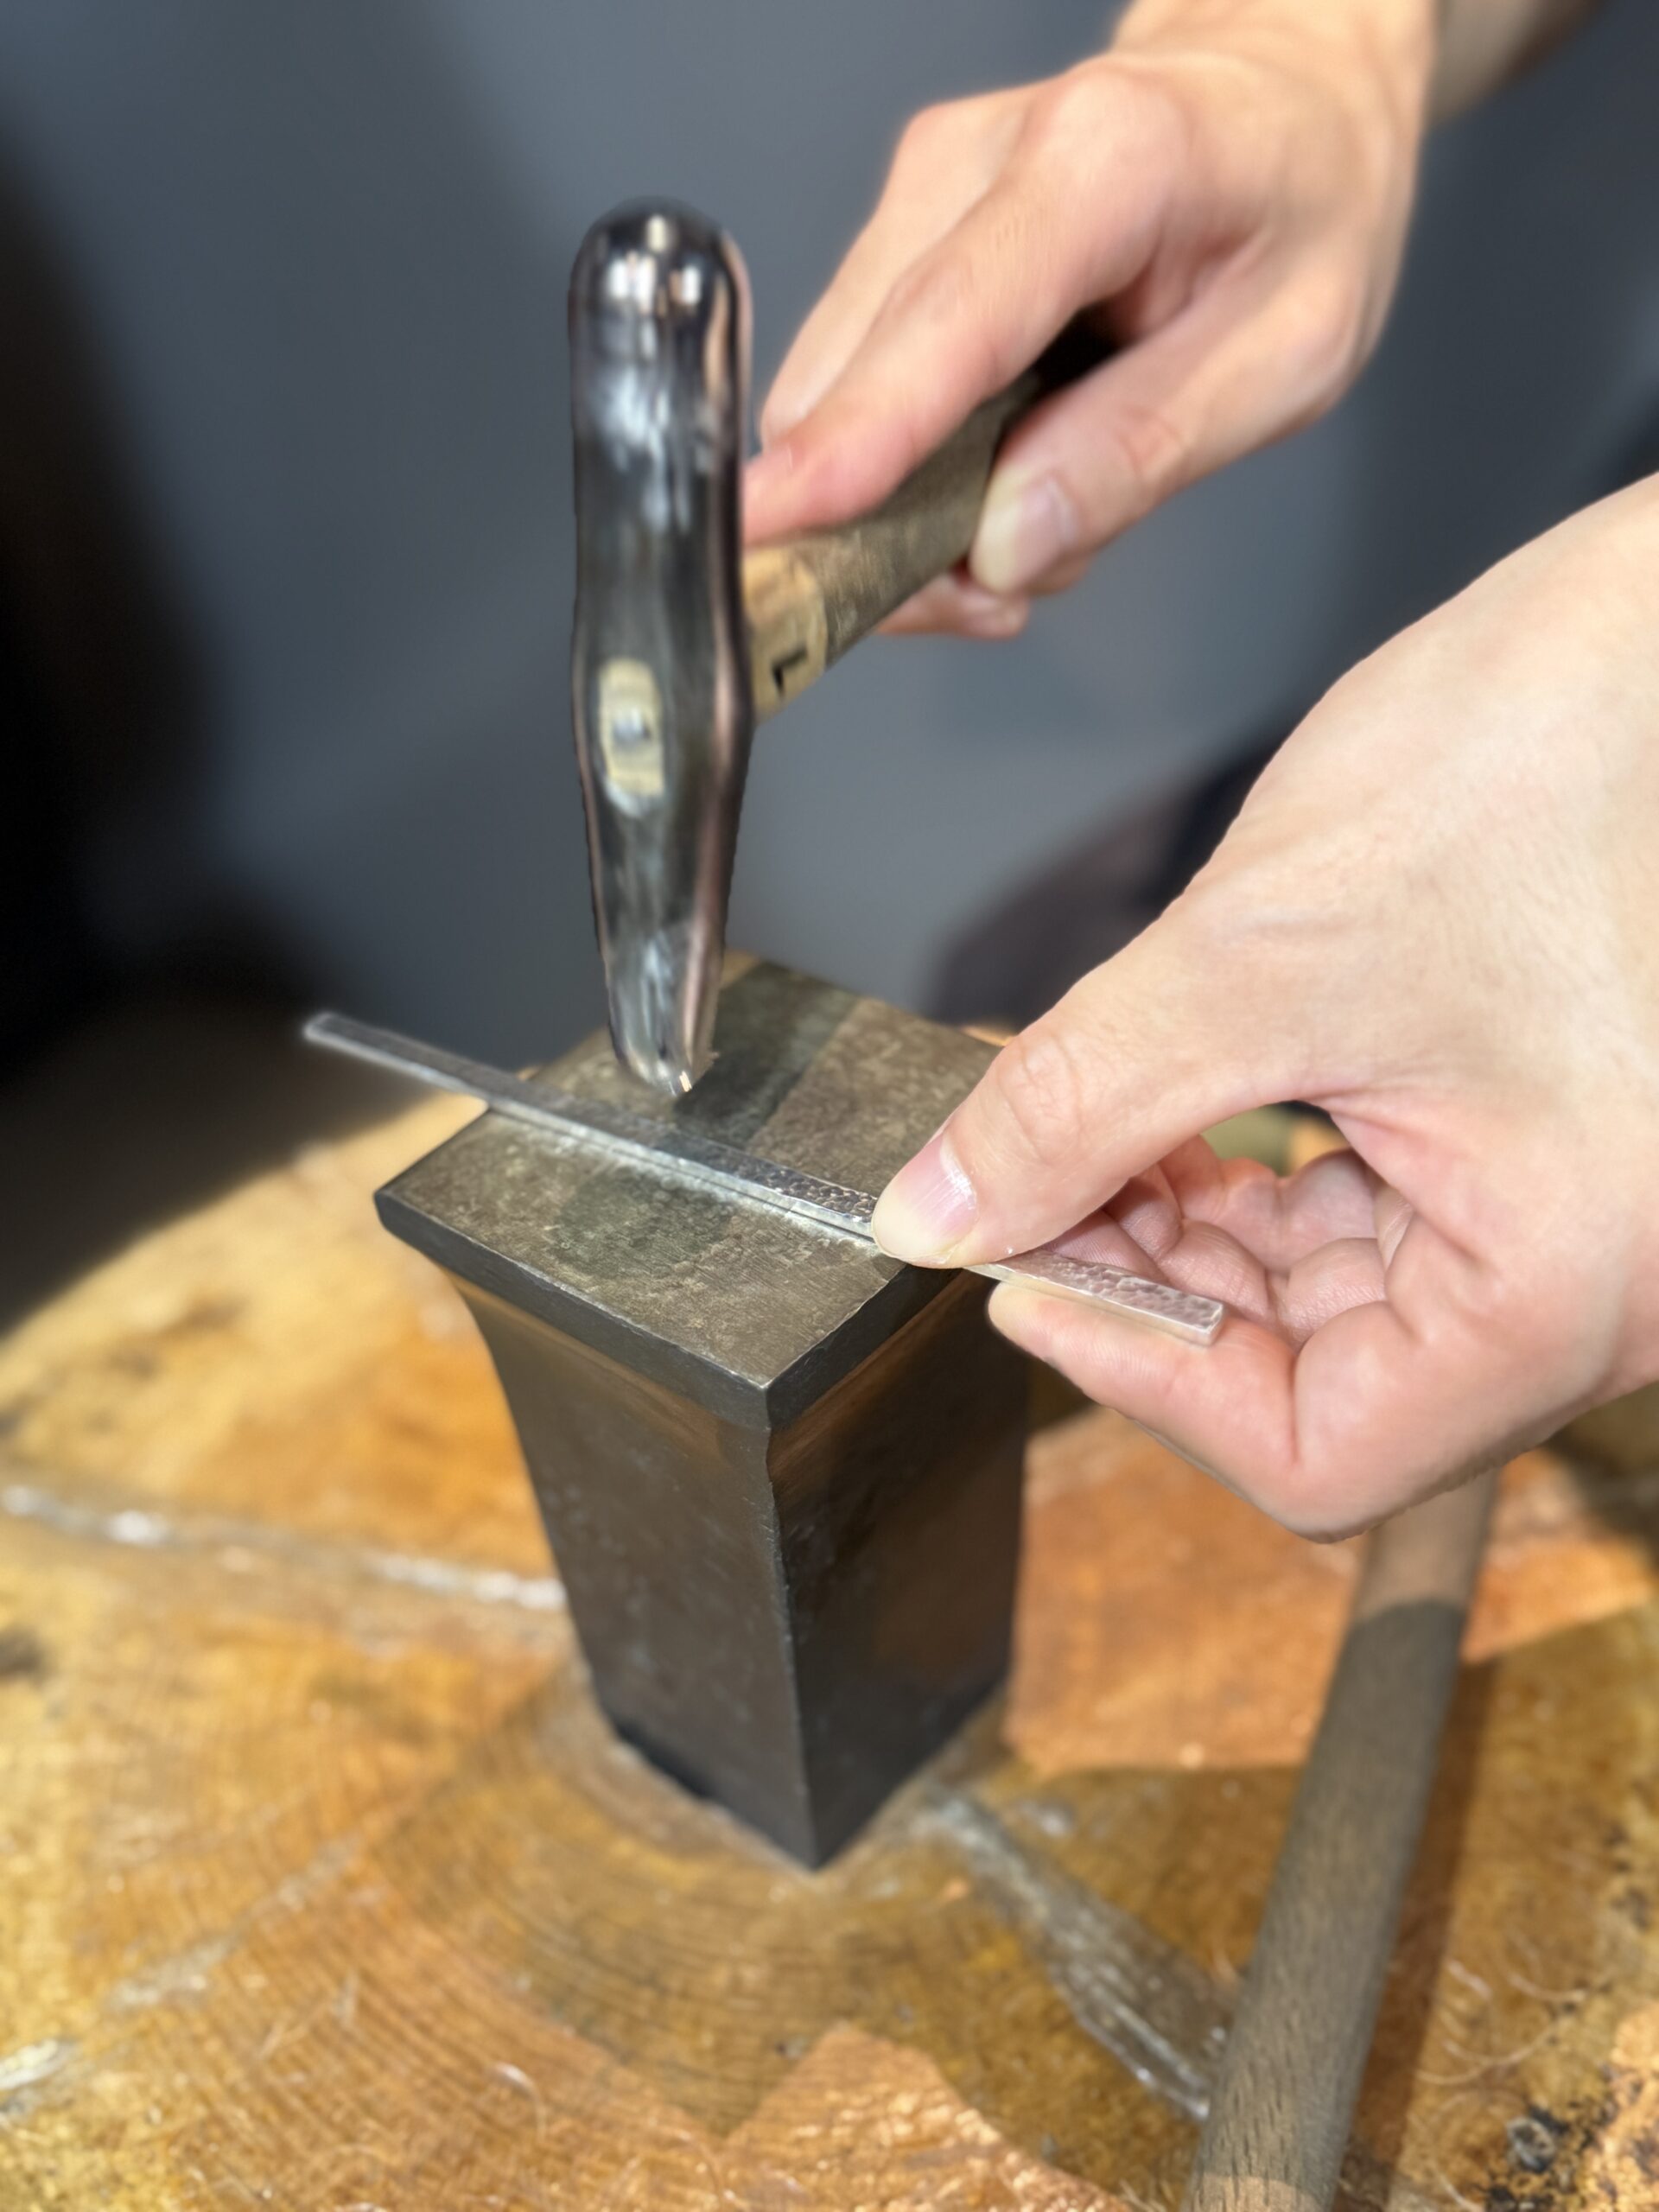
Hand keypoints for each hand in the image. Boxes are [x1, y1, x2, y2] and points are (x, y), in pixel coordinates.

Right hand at [744, 0, 1435, 636]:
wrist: (1289, 92)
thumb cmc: (1305, 205)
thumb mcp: (1289, 355)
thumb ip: (1143, 452)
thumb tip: (1001, 550)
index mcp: (1105, 161)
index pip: (951, 318)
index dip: (860, 434)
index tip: (781, 521)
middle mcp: (976, 159)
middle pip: (854, 379)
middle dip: (896, 526)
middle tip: (1007, 591)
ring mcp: (920, 194)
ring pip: (835, 401)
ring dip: (912, 507)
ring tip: (1041, 513)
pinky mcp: (898, 238)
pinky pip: (857, 392)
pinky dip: (915, 469)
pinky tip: (1007, 469)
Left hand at [870, 479, 1658, 1532]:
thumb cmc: (1552, 760)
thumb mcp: (1258, 956)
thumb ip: (1077, 1104)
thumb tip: (945, 1213)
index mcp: (1568, 1285)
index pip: (1318, 1456)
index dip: (1138, 1377)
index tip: (1020, 1280)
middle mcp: (1594, 1287)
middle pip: (1316, 1383)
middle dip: (1149, 1285)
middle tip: (1024, 1192)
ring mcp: (1572, 1222)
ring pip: (1330, 1305)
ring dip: (1187, 1233)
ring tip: (1082, 1136)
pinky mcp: (1538, 1152)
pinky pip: (1370, 1220)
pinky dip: (1253, 1181)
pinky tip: (1170, 1112)